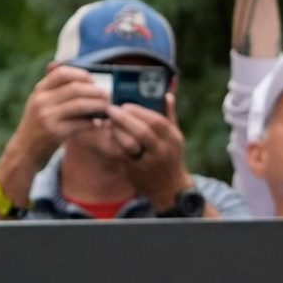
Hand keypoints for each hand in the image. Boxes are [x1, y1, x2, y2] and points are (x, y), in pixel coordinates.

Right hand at [11, 64, 110, 162]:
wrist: (26, 149)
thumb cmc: (40, 123)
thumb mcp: (42, 102)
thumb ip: (57, 88)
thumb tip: (84, 75)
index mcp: (40, 90)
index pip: (62, 73)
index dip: (81, 74)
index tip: (93, 81)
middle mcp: (41, 101)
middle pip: (75, 88)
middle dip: (96, 91)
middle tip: (108, 95)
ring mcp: (47, 116)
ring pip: (80, 104)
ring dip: (98, 105)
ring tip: (107, 107)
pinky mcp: (55, 131)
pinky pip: (81, 123)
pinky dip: (93, 122)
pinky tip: (99, 123)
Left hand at [107, 94, 191, 208]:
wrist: (169, 188)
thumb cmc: (170, 157)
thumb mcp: (175, 138)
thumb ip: (170, 116)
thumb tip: (167, 95)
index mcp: (173, 138)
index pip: (157, 121)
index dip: (140, 111)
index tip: (125, 104)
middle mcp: (164, 150)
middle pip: (144, 131)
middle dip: (125, 119)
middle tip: (111, 110)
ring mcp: (151, 161)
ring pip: (131, 143)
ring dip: (117, 131)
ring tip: (108, 122)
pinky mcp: (137, 171)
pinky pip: (123, 154)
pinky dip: (115, 143)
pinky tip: (110, 135)